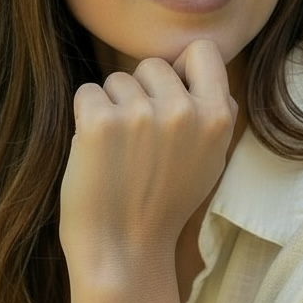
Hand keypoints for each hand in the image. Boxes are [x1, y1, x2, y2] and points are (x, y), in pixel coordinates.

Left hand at [59, 39, 237, 283]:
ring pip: (116, 80)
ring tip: (118, 152)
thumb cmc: (163, 206)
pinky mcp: (100, 122)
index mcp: (217, 118)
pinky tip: (94, 152)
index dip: (182, 69)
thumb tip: (204, 71)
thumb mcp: (211, 162)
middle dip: (140, 92)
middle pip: (152, 65)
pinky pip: (86, 93)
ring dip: (111, 107)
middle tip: (138, 140)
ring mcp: (141, 115)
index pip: (203, 50)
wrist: (123, 251)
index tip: (168, 96)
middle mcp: (183, 110)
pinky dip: (84, 117)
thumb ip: (214, 114)